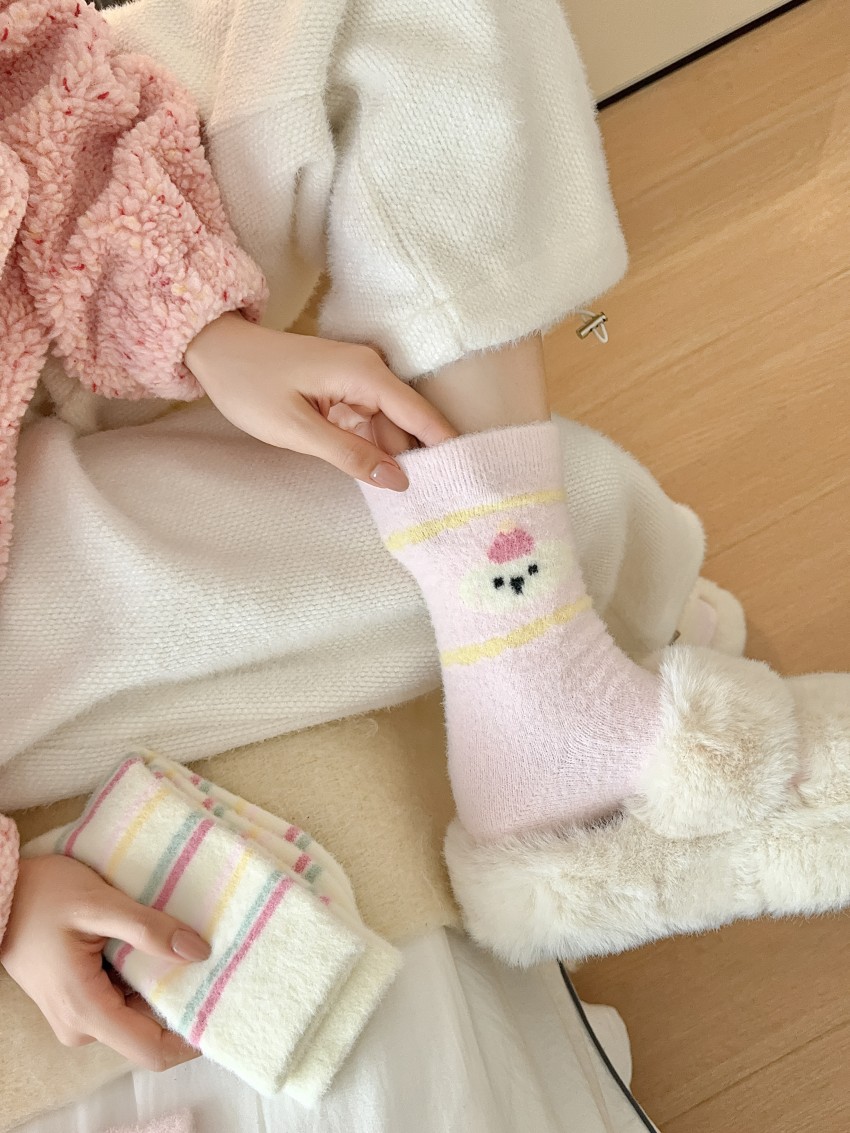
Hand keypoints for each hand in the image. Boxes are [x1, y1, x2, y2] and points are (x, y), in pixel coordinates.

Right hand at [0, 855, 208, 1070]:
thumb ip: (148, 929)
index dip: (192, 1038)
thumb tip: (199, 952)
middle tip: (216, 967)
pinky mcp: (78, 1002)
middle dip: (184, 1005)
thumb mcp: (99, 903)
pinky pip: (121, 1003)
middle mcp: (81, 1026)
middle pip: (148, 1033)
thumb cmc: (44, 895)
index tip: (223, 1008)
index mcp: (86, 1010)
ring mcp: (77, 1017)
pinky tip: (162, 951)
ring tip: (191, 952)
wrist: (0, 894)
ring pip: (137, 1016)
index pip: (152, 1050)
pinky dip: (144, 982)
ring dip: (164, 989)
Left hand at [184, 313, 456, 489]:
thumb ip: (350, 455)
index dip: (446, 446)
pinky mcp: (345, 389)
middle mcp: (370, 372)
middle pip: (408, 424)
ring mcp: (358, 380)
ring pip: (389, 427)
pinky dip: (373, 447)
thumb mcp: (297, 429)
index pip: (420, 415)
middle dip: (420, 460)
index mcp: (365, 375)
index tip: (471, 478)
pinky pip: (370, 423)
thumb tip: (398, 481)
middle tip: (437, 504)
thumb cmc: (249, 385)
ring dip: (394, 458)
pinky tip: (376, 476)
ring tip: (411, 499)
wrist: (215, 351)